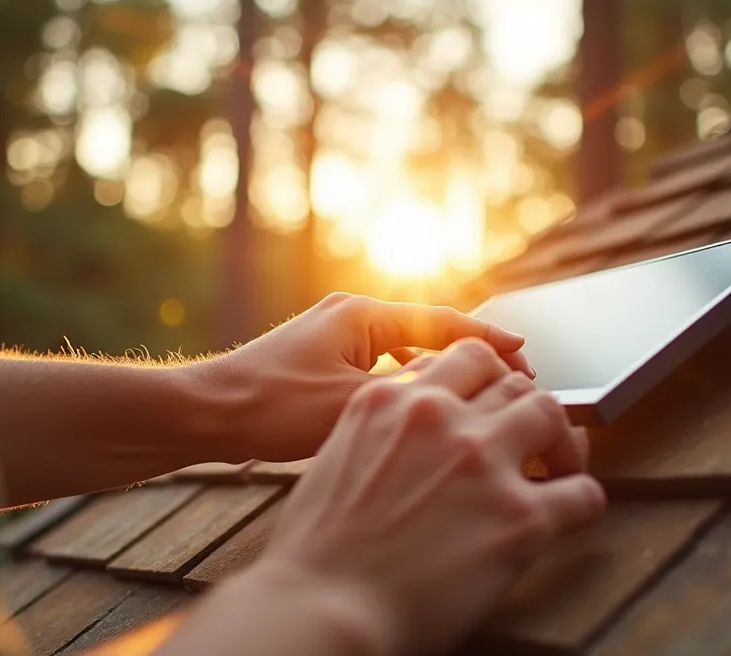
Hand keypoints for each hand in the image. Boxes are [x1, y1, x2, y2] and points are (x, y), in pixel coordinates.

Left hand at [191, 292, 532, 463]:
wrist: (206, 415)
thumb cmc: (271, 409)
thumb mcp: (356, 403)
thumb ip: (413, 391)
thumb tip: (465, 384)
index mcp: (361, 315)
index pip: (442, 321)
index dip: (488, 340)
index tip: (524, 355)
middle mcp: (348, 316)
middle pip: (427, 330)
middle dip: (470, 354)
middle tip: (511, 378)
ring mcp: (332, 337)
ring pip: (404, 350)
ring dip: (440, 371)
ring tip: (476, 396)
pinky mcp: (320, 363)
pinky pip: (381, 366)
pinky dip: (410, 383)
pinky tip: (422, 412)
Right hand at [242, 339, 603, 654]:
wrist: (322, 610)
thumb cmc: (316, 553)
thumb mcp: (335, 457)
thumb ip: (380, 432)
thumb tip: (410, 437)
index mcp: (390, 400)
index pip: (463, 357)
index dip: (489, 379)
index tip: (495, 402)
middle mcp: (440, 417)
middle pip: (512, 381)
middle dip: (526, 405)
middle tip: (533, 435)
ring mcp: (484, 461)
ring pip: (552, 414)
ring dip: (562, 440)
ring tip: (561, 467)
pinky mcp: (520, 517)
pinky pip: (584, 492)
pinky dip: (583, 499)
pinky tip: (570, 513)